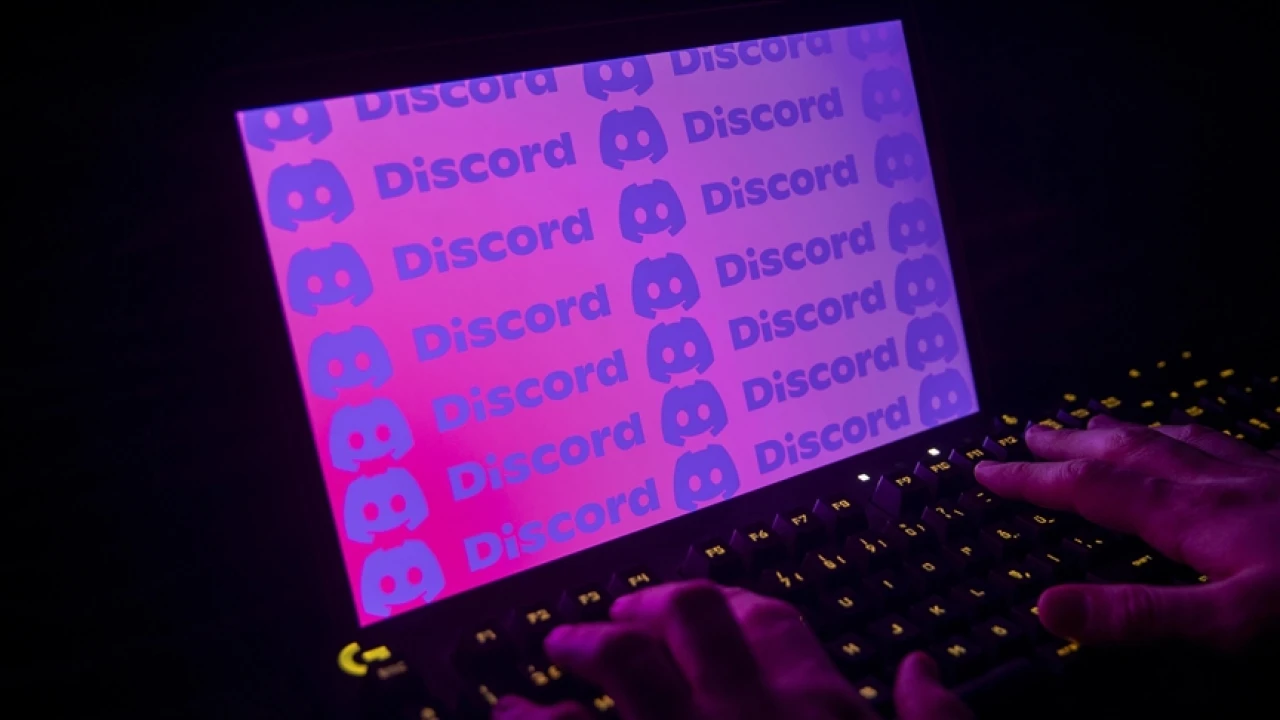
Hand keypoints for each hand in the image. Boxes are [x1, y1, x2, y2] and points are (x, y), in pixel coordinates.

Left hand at [494, 581, 971, 719]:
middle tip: (600, 625)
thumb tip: (919, 670)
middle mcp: (742, 717)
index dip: (722, 598)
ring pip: (611, 671)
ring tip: (531, 685)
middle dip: (632, 612)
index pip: (765, 619)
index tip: (690, 602)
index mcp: (817, 711)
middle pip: (678, 620)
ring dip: (572, 659)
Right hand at [975, 415, 1279, 649]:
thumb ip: (1140, 614)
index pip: (1089, 488)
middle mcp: (1214, 482)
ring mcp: (1256, 474)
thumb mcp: (1230, 621)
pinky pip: (1222, 443)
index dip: (1032, 480)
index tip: (987, 470)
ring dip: (1123, 432)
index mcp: (1188, 515)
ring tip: (1096, 421)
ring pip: (1172, 440)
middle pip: (1124, 450)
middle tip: (1028, 434)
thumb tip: (1048, 609)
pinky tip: (1196, 440)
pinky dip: (1189, 435)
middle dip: (1069, 443)